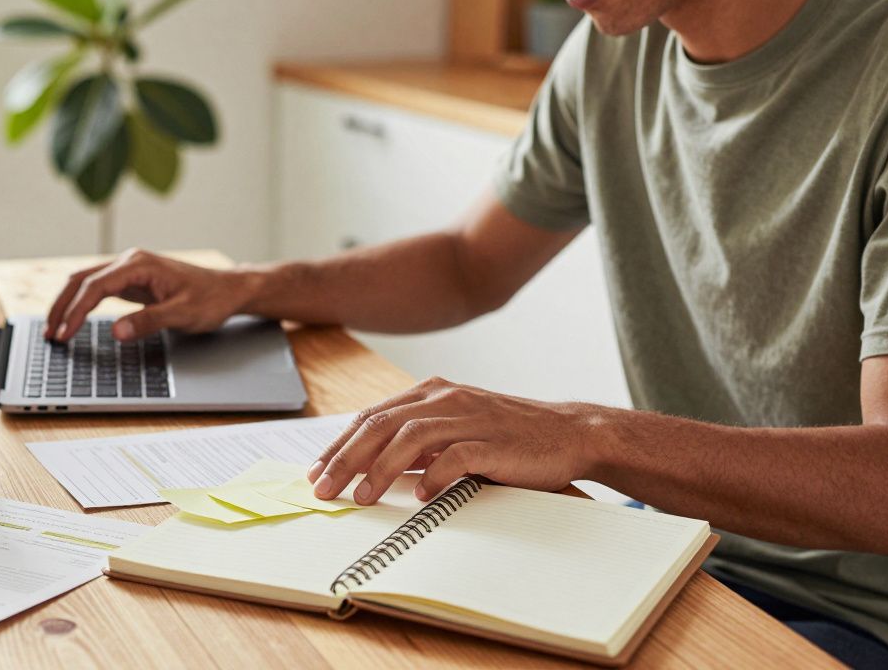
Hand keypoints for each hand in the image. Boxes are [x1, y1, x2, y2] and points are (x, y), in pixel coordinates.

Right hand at [45, 248, 253, 341]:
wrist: (228, 290)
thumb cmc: (210, 300)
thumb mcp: (182, 315)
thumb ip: (149, 322)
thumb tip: (117, 331)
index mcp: (139, 265)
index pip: (95, 287)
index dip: (76, 311)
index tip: (65, 333)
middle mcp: (130, 262)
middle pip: (81, 280)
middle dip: (62, 306)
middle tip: (49, 334)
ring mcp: (129, 270)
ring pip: (85, 282)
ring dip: (67, 304)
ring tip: (54, 329)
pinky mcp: (131, 281)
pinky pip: (97, 289)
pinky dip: (81, 303)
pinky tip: (74, 319)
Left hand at [307, 377, 605, 504]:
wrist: (569, 432)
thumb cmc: (508, 436)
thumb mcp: (455, 428)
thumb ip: (417, 441)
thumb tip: (371, 466)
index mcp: (431, 391)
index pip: (371, 415)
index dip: (339, 444)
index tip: (317, 471)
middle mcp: (445, 398)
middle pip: (380, 424)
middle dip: (346, 458)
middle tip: (324, 488)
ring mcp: (470, 417)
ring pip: (409, 438)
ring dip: (379, 469)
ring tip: (361, 496)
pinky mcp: (494, 441)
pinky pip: (455, 457)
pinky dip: (434, 476)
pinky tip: (421, 497)